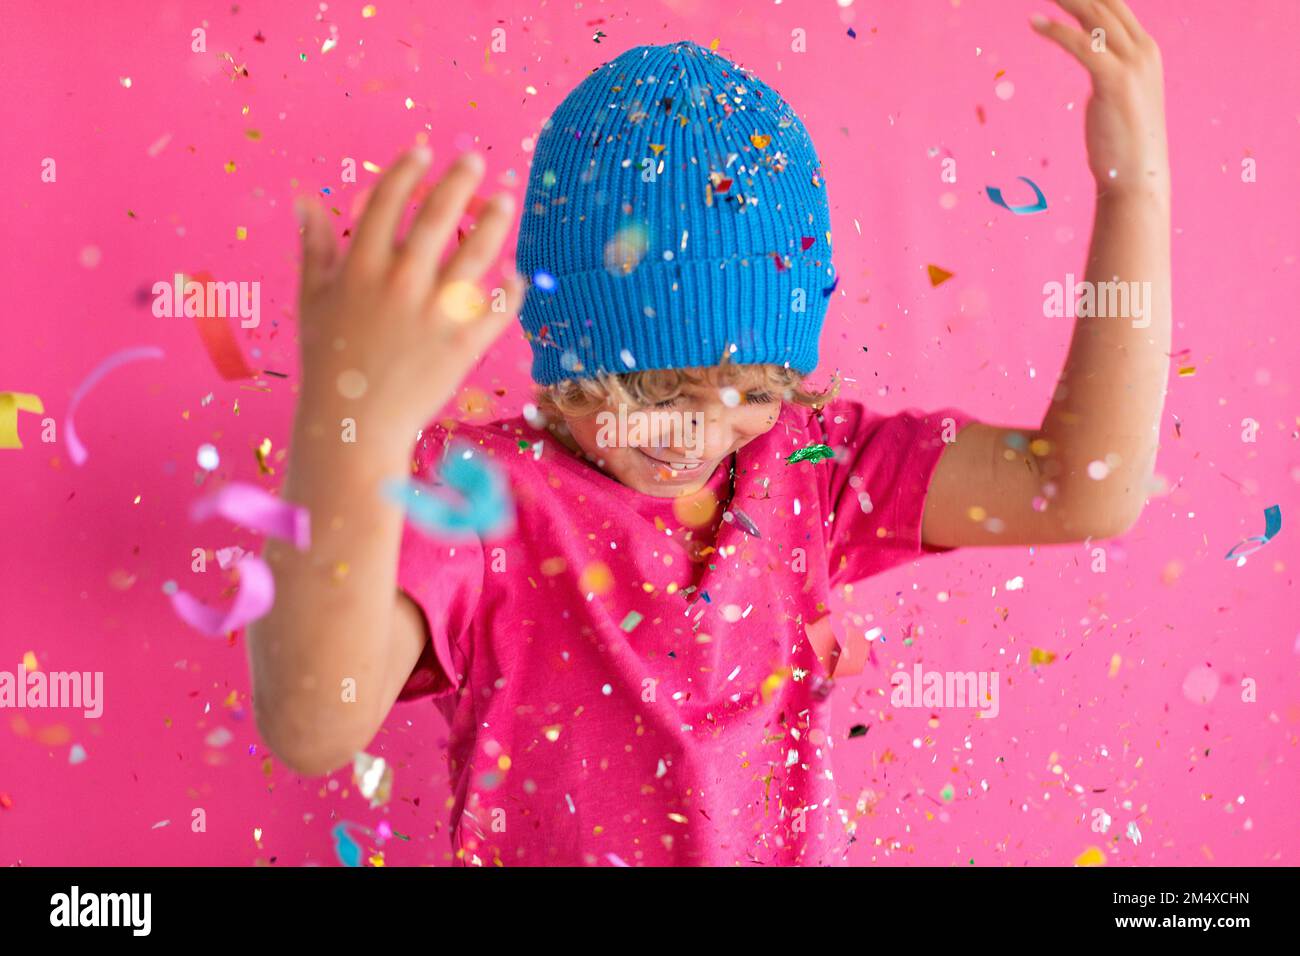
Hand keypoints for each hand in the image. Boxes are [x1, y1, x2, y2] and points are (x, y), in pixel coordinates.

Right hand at [294, 146, 524, 446]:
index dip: (406, 170)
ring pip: (476, 252)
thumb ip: (315, 247)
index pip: (387, 201)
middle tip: (475, 160)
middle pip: (437, 216)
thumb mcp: (312, 299)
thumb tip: (305, 200)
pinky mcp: (463, 344)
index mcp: (360, 267)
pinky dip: (510, 289)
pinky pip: (498, 308)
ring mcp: (434, 313)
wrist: (353, 423)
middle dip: (459, 180)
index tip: (423, 151)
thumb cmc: (328, 360)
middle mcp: (399, 281)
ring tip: (505, 200)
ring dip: (494, 221)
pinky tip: (515, 275)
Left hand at [1032, 0, 1168, 199]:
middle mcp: (1144, 51)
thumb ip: (1108, 69)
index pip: (1116, 6)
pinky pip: (1082, 45)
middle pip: (1106, 3)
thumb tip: (1092, 58)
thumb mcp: (1118, 94)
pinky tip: (1033, 21)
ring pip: (1095, 17)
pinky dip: (1056, 30)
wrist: (1138, 178)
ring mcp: (1134, 64)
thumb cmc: (1123, 143)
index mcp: (1146, 51)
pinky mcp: (1116, 81)